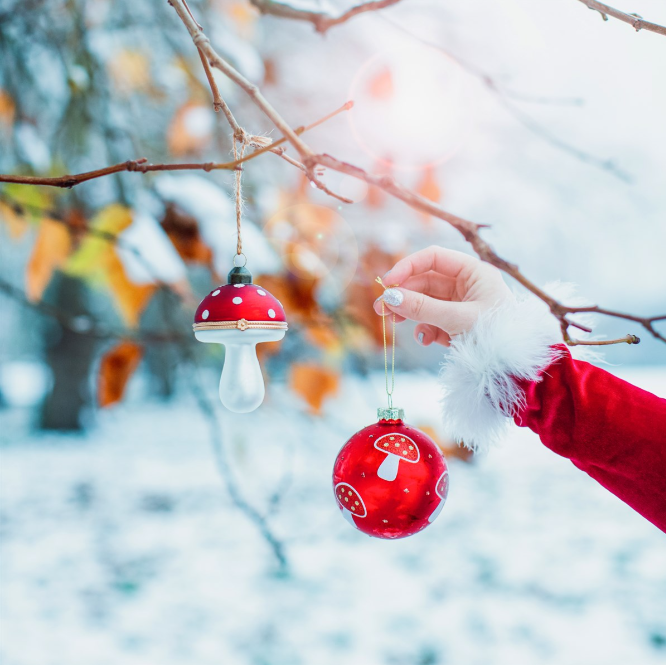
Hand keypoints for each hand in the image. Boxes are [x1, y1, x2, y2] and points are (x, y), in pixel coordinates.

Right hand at [374, 245, 512, 346]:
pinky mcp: (458, 325)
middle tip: (381, 308)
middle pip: (425, 281)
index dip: (408, 267)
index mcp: (475, 273)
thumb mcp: (457, 320)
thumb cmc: (496, 339)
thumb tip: (389, 296)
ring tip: (392, 323)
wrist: (515, 372)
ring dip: (410, 312)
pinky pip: (434, 321)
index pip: (434, 258)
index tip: (387, 283)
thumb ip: (422, 307)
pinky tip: (427, 340)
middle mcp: (468, 285)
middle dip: (403, 294)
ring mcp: (462, 306)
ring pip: (426, 302)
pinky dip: (426, 329)